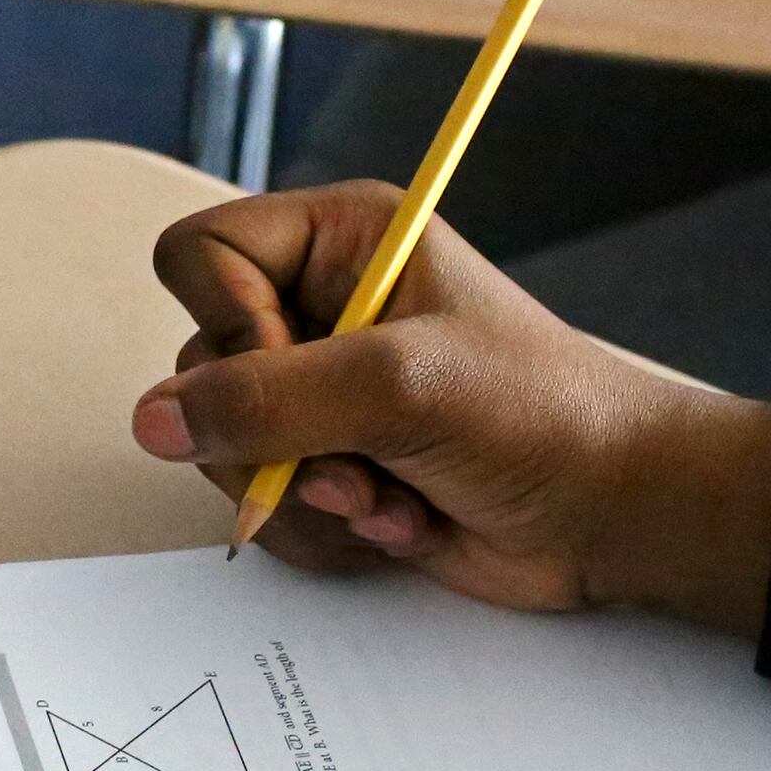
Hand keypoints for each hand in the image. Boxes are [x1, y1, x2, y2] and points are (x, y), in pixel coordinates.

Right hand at [127, 182, 770, 631]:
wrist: (615, 515)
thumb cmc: (543, 417)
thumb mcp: (401, 387)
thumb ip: (266, 401)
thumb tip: (155, 421)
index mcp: (338, 241)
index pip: (200, 257)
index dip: (229, 323)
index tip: (296, 370)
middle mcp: (317, 309)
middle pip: (199, 367)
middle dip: (276, 436)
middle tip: (356, 460)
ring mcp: (319, 394)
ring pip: (223, 450)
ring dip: (309, 492)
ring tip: (392, 496)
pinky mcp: (328, 466)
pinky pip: (264, 506)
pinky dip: (330, 529)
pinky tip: (403, 519)